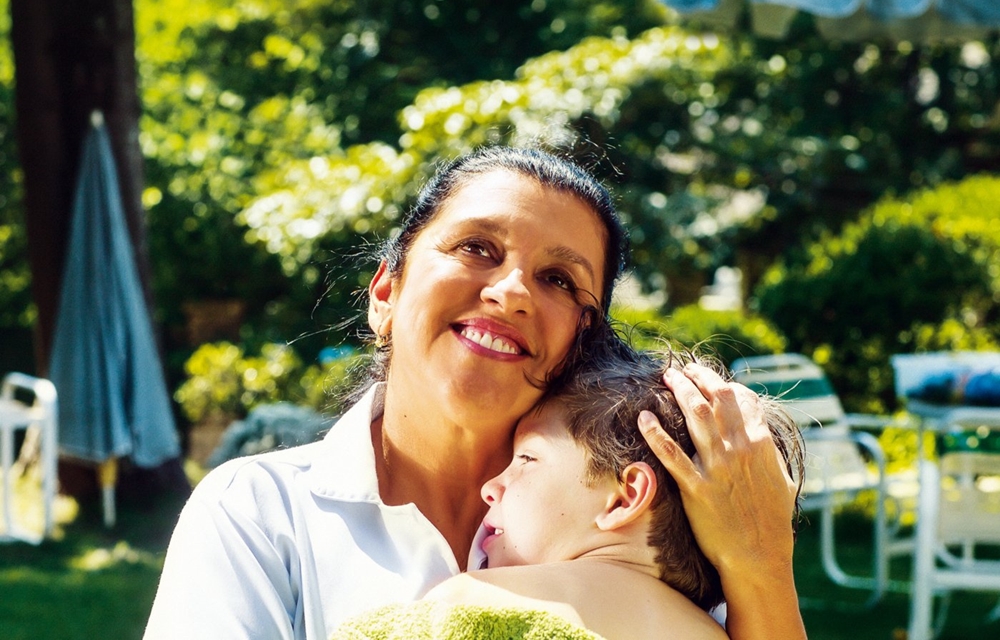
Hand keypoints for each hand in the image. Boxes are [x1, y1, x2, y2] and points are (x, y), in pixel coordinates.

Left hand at [638, 363, 797, 576]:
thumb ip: (770, 453)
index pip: (742, 398)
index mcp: (761, 443)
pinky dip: (655, 432)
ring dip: (679, 389)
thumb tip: (761, 436)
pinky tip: (643, 416)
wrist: (759, 557)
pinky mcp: (696, 488)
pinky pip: (671, 454)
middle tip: (682, 369)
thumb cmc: (772, 521)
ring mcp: (717, 467)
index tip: (708, 378)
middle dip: (698, 376)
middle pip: (716, 397)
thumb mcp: (782, 479)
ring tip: (666, 376)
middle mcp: (739, 449)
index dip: (723, 383)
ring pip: (695, 414)